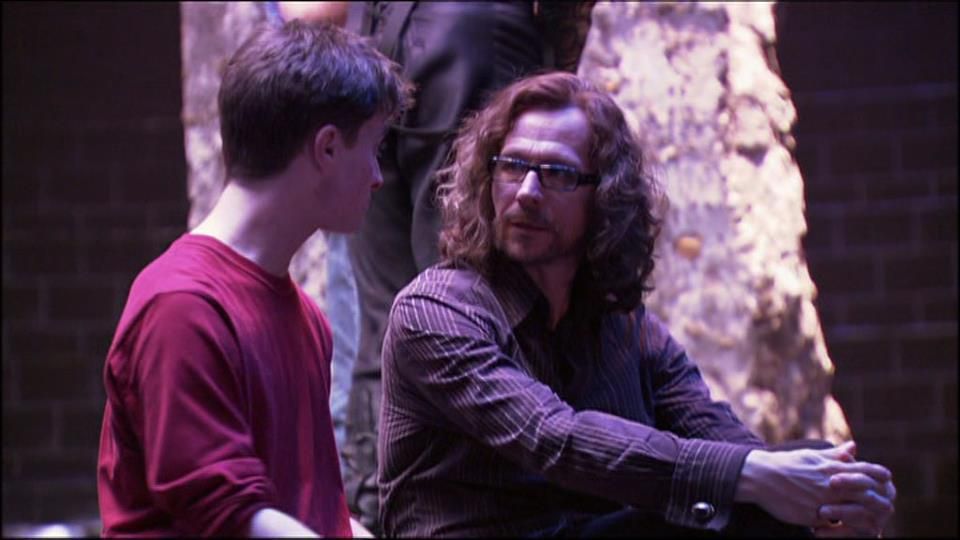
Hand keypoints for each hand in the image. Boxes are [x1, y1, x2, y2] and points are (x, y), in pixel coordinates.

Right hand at [736, 441, 892, 528]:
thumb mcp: (811, 456)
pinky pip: (832, 525)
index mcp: (831, 467)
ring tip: (872, 523)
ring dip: (865, 518)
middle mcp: (830, 484)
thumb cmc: (785, 464)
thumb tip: (853, 446)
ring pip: (853, 512)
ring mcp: (821, 501)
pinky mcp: (811, 515)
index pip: (865, 470)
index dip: (879, 475)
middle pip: (866, 494)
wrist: (760, 476)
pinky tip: (847, 530)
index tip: (888, 480)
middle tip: (887, 507)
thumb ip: (834, 454)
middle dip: (879, 501)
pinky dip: (842, 528)